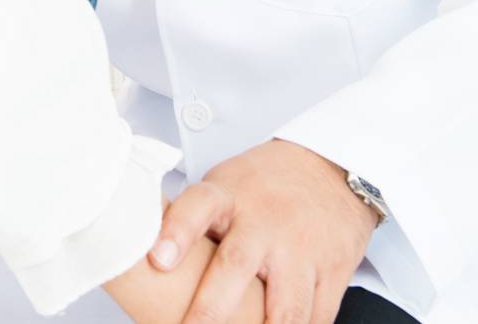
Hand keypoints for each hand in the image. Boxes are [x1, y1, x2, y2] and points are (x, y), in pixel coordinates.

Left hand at [151, 139, 378, 323]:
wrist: (332, 168)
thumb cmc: (261, 185)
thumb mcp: (223, 184)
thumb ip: (192, 219)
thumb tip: (143, 257)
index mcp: (229, 195)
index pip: (198, 206)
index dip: (177, 231)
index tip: (157, 260)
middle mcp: (264, 221)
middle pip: (236, 265)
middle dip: (211, 308)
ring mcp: (302, 248)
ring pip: (285, 307)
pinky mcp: (334, 271)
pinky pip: (316, 316)